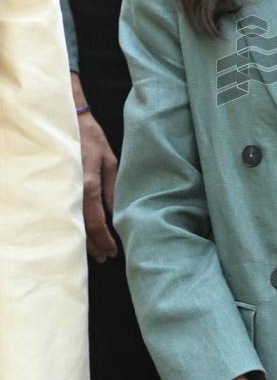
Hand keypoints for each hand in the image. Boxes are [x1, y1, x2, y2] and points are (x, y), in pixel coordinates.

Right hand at [71, 73, 117, 262]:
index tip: (112, 251)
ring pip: (72, 223)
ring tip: (95, 253)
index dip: (104, 239)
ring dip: (84, 240)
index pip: (97, 221)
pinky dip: (74, 226)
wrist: (67, 121)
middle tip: (105, 258)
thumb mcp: (109, 161)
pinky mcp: (57, 186)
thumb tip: (115, 212)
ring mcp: (62, 189)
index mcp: (89, 184)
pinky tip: (80, 235)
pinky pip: (66, 212)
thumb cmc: (92, 139)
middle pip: (83, 227)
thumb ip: (112, 188)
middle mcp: (74, 190)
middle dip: (94, 245)